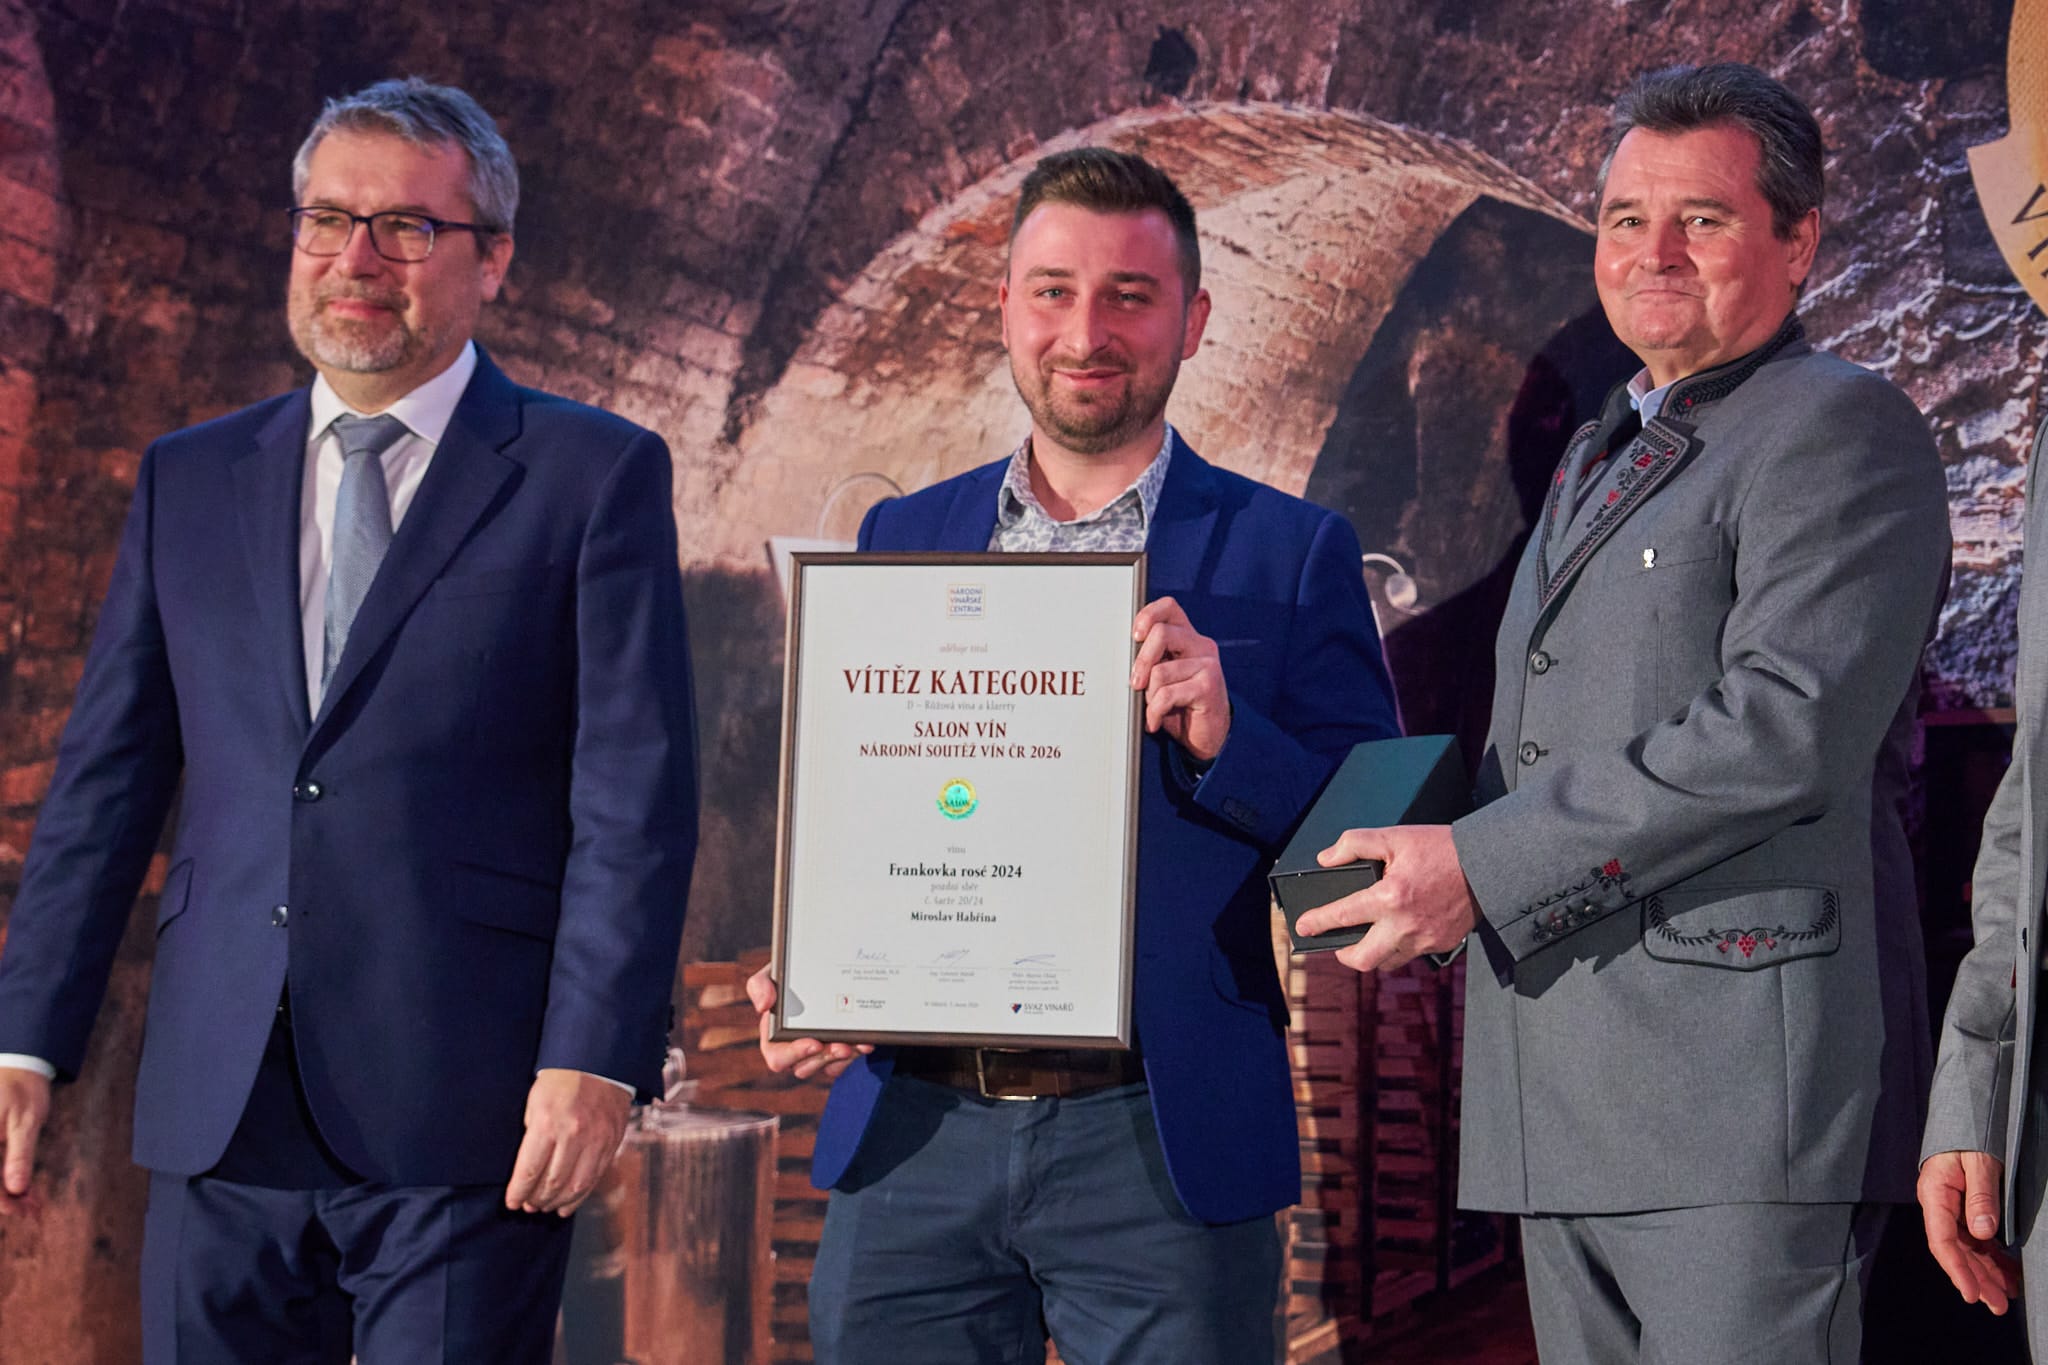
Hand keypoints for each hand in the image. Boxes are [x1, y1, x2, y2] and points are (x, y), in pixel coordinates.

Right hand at [0, 1066, 49, 1217]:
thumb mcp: (27, 1121)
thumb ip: (20, 1155)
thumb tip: (16, 1188)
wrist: (17, 1064)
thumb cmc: (23, 1088)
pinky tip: (23, 1186)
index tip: (24, 1211)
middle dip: (6, 1199)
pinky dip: (4, 1178)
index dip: (3, 1201)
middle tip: (33, 1208)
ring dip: (5, 1192)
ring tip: (31, 1201)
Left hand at [504, 1069, 631, 1215]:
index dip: (518, 1193)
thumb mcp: (535, 1103)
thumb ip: (532, 1136)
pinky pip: (595, 1177)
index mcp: (548, 1124)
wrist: (599, 1062)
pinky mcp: (611, 1142)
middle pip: (552, 1183)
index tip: (512, 1203)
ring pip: (575, 1186)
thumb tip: (526, 1172)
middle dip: (536, 1199)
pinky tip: (567, 1204)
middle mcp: (573, 1135)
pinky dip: (580, 1196)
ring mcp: (596, 1140)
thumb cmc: (560, 1081)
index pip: (529, 1171)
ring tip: (545, 1206)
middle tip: (528, 1205)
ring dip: (557, 1202)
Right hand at [747, 966, 871, 1081]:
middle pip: (804, 1068)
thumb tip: (762, 1006)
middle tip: (841, 1046)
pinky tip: (866, 1042)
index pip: (778, 1058)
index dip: (794, 1054)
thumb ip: (759, 985)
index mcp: (774, 1037)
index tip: (813, 1043)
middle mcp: (795, 1048)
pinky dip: (856, 1053)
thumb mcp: (771, 973)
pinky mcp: (837, 1051)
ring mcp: (817, 1052)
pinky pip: (845, 1062)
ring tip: (855, 1043)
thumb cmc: (789, 975)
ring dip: (841, 1058)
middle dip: (823, 1059)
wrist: (819, 968)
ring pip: (827, 1068)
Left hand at [1130, 596, 1229, 761]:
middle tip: (1135, 684)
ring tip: (1154, 709)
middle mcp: (1201, 646)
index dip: (1148, 614)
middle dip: (1141, 661)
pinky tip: (1155, 722)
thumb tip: (1122, 655)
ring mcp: (1208, 665)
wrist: (1208, 736)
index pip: (1169, 608)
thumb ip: (1151, 660)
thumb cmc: (1180, 705)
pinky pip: (1167, 695)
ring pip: (1160, 671)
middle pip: (1161, 633)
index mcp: (1188, 638)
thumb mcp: (1163, 678)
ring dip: (1149, 696)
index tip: (1135, 636)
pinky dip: (1154, 713)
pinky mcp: (1208, 686)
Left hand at [1295, 825, 1478, 972]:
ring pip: (1387, 962)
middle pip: (1362, 959)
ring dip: (1373, 952)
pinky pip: (1411, 954)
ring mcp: (1425, 939)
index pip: (1343, 915)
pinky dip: (1398, 946)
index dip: (1318, 922)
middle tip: (1337, 944)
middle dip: (1343, 955)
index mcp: (1391, 896)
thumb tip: (1327, 860)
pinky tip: (1396, 930)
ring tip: (1366, 937)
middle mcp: (1406, 925)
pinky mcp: (1442, 944)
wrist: (1486, 864)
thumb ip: (1354, 844)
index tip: (1302, 927)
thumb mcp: (1393, 836)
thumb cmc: (1440, 848)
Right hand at [1919, 1149, 2019, 1313]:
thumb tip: (1984, 1233)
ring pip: (1968, 1248)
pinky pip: (1978, 1239)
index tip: (1973, 1293)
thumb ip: (1980, 1195)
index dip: (1957, 1269)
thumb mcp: (1978, 1160)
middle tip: (1997, 1305)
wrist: (1968, 1115)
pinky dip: (1993, 1257)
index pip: (1942, 1240)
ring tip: (2006, 1296)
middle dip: (1976, 1279)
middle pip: (1956, 1251)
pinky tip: (2008, 1273)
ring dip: (1986, 1273)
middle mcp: (1940, 1206)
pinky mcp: (1967, 1208)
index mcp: (1935, 1194)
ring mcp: (1953, 1209)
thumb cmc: (1970, 1135)